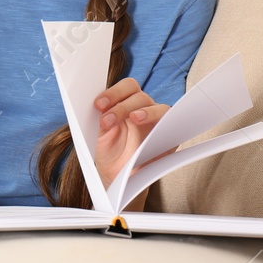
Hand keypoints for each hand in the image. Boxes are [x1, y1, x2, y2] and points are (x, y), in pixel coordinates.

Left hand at [91, 77, 169, 192]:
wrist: (118, 175)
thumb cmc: (109, 151)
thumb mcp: (98, 132)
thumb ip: (98, 115)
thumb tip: (92, 101)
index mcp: (125, 102)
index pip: (126, 87)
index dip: (113, 92)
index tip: (98, 105)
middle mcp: (142, 108)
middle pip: (139, 95)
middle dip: (121, 105)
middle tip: (107, 120)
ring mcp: (156, 120)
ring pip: (156, 106)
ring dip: (143, 110)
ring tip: (132, 118)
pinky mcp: (168, 133)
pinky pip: (171, 120)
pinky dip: (159, 118)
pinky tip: (146, 123)